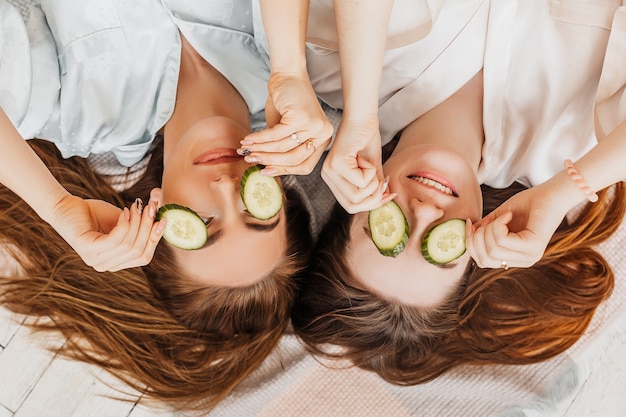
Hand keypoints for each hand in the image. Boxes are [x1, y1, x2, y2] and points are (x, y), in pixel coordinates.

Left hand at [47, 191, 164, 271]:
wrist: (66, 206)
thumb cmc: (95, 214)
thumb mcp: (123, 222)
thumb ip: (139, 227)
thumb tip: (162, 223)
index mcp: (116, 262)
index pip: (144, 257)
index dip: (155, 239)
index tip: (163, 220)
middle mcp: (106, 265)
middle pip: (138, 251)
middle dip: (148, 227)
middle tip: (151, 207)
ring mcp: (95, 260)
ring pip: (129, 244)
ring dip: (137, 222)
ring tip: (136, 206)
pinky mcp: (88, 249)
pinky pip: (116, 240)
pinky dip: (124, 224)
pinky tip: (124, 212)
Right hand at [239, 72, 332, 174]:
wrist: (288, 75)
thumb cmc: (287, 102)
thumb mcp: (286, 131)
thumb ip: (281, 149)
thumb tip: (265, 167)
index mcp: (322, 140)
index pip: (304, 165)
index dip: (283, 170)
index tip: (265, 171)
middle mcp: (323, 134)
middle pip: (294, 159)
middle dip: (269, 161)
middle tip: (251, 160)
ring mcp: (315, 126)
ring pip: (283, 147)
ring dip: (261, 149)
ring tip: (246, 149)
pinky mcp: (302, 118)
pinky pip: (276, 135)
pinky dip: (259, 139)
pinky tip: (248, 139)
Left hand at [321, 117, 393, 212]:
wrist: (363, 116)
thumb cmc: (366, 137)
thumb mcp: (373, 168)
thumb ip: (375, 186)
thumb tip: (385, 201)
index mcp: (333, 180)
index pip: (350, 206)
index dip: (371, 205)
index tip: (388, 194)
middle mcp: (328, 177)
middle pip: (352, 206)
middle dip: (374, 197)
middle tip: (382, 181)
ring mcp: (330, 171)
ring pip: (357, 196)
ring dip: (372, 183)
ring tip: (370, 165)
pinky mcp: (337, 163)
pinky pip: (361, 182)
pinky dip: (370, 171)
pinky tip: (365, 157)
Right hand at [466, 184, 568, 268]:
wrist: (553, 194)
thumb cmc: (528, 203)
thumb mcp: (499, 219)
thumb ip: (484, 229)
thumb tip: (468, 233)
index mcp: (515, 258)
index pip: (482, 261)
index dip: (471, 243)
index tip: (470, 224)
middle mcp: (523, 261)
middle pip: (484, 258)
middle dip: (478, 236)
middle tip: (488, 219)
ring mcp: (530, 256)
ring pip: (492, 249)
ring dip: (489, 228)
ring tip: (502, 216)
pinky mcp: (533, 246)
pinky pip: (502, 240)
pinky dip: (499, 224)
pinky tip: (508, 215)